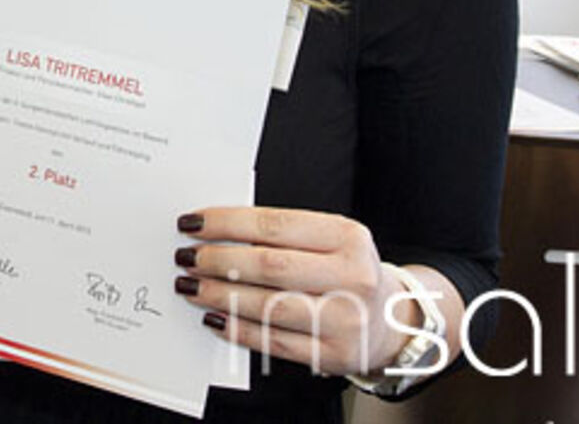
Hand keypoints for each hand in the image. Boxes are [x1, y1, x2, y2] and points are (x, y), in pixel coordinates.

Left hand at [173, 206, 406, 375]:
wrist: (391, 320)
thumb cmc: (346, 271)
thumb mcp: (328, 240)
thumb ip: (281, 234)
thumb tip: (216, 232)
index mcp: (348, 237)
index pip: (275, 225)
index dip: (227, 223)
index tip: (193, 222)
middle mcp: (352, 278)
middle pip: (269, 266)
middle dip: (219, 260)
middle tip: (187, 257)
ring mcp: (345, 320)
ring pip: (269, 306)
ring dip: (221, 295)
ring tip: (192, 286)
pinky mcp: (332, 355)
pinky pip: (274, 342)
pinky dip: (239, 329)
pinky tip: (215, 317)